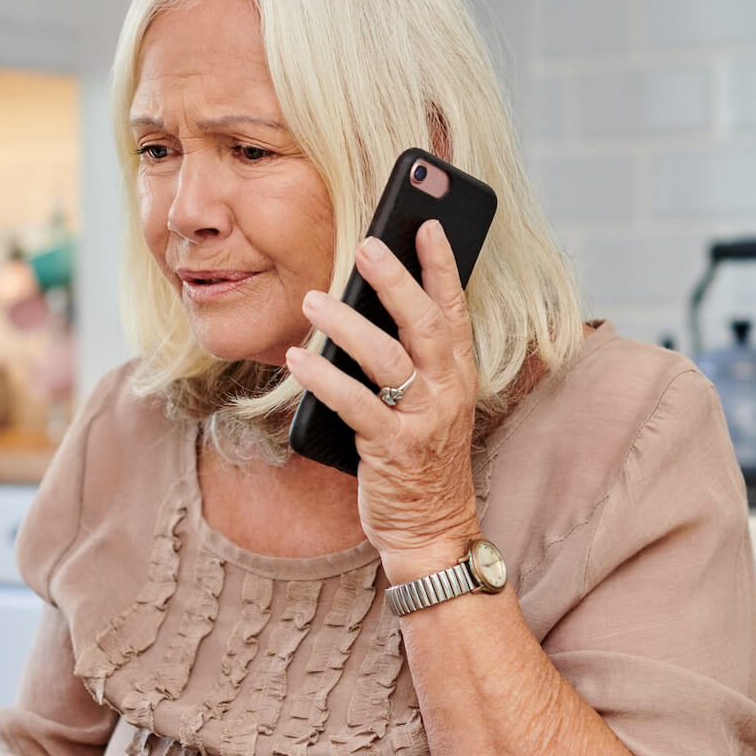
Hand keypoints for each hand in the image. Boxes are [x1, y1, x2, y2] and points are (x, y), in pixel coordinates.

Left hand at [286, 221, 481, 582]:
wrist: (432, 530)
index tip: (428, 225)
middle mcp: (447, 391)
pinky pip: (355, 405)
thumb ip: (409, 359)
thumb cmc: (421, 458)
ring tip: (313, 298)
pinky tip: (298, 358)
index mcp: (458, 373)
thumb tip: (365, 305)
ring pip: (386, 358)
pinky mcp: (393, 450)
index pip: (453, 308)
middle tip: (365, 243)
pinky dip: (323, 379)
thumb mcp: (427, 403)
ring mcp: (423, 420)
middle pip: (422, 322)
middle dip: (395, 279)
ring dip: (346, 324)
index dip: (442, 266)